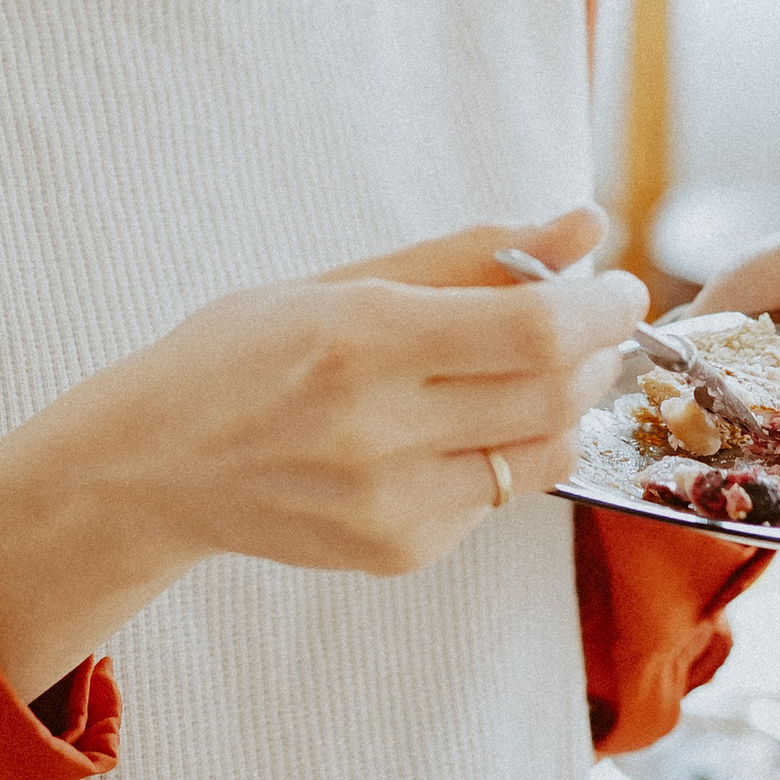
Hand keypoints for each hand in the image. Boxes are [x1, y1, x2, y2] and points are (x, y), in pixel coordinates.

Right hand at [0, 205, 643, 703]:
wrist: (156, 466)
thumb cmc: (245, 352)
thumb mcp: (346, 282)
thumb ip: (473, 255)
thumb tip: (585, 225)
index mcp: (362, 339)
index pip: (534, 328)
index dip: (603, 306)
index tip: (623, 286)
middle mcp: (378, 429)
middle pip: (555, 392)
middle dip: (599, 350)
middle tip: (594, 321)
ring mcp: (390, 503)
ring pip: (541, 452)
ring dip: (567, 403)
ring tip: (538, 367)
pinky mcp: (397, 553)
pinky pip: (496, 497)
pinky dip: (507, 451)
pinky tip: (462, 425)